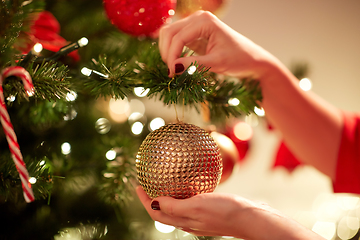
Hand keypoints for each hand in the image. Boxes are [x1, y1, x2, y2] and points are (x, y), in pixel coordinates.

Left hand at [136, 186, 323, 238]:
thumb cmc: (225, 211)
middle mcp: (190, 222)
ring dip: (167, 197)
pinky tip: (190, 183)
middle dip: (153, 199)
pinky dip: (184, 194)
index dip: (145, 201)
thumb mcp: (197, 206)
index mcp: (184, 221)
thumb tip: (153, 203)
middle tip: (148, 183)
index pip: (156, 213)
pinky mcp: (210, 212)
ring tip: (165, 182)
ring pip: (177, 208)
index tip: (138, 186)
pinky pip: (191, 202)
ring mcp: (200, 218)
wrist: (251, 217)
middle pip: (164, 212)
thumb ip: (175, 206)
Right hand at [159, 10, 276, 77]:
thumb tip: (173, 68)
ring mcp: (195, 25)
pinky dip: (172, 51)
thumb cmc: (239, 60)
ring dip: (167, 51)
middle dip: (167, 53)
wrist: (252, 60)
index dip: (172, 56)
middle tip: (171, 73)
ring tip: (173, 69)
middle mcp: (198, 18)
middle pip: (169, 32)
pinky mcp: (194, 34)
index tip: (172, 74)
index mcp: (205, 21)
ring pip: (169, 35)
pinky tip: (176, 64)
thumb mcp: (217, 63)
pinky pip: (176, 39)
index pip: (178, 37)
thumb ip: (194, 64)